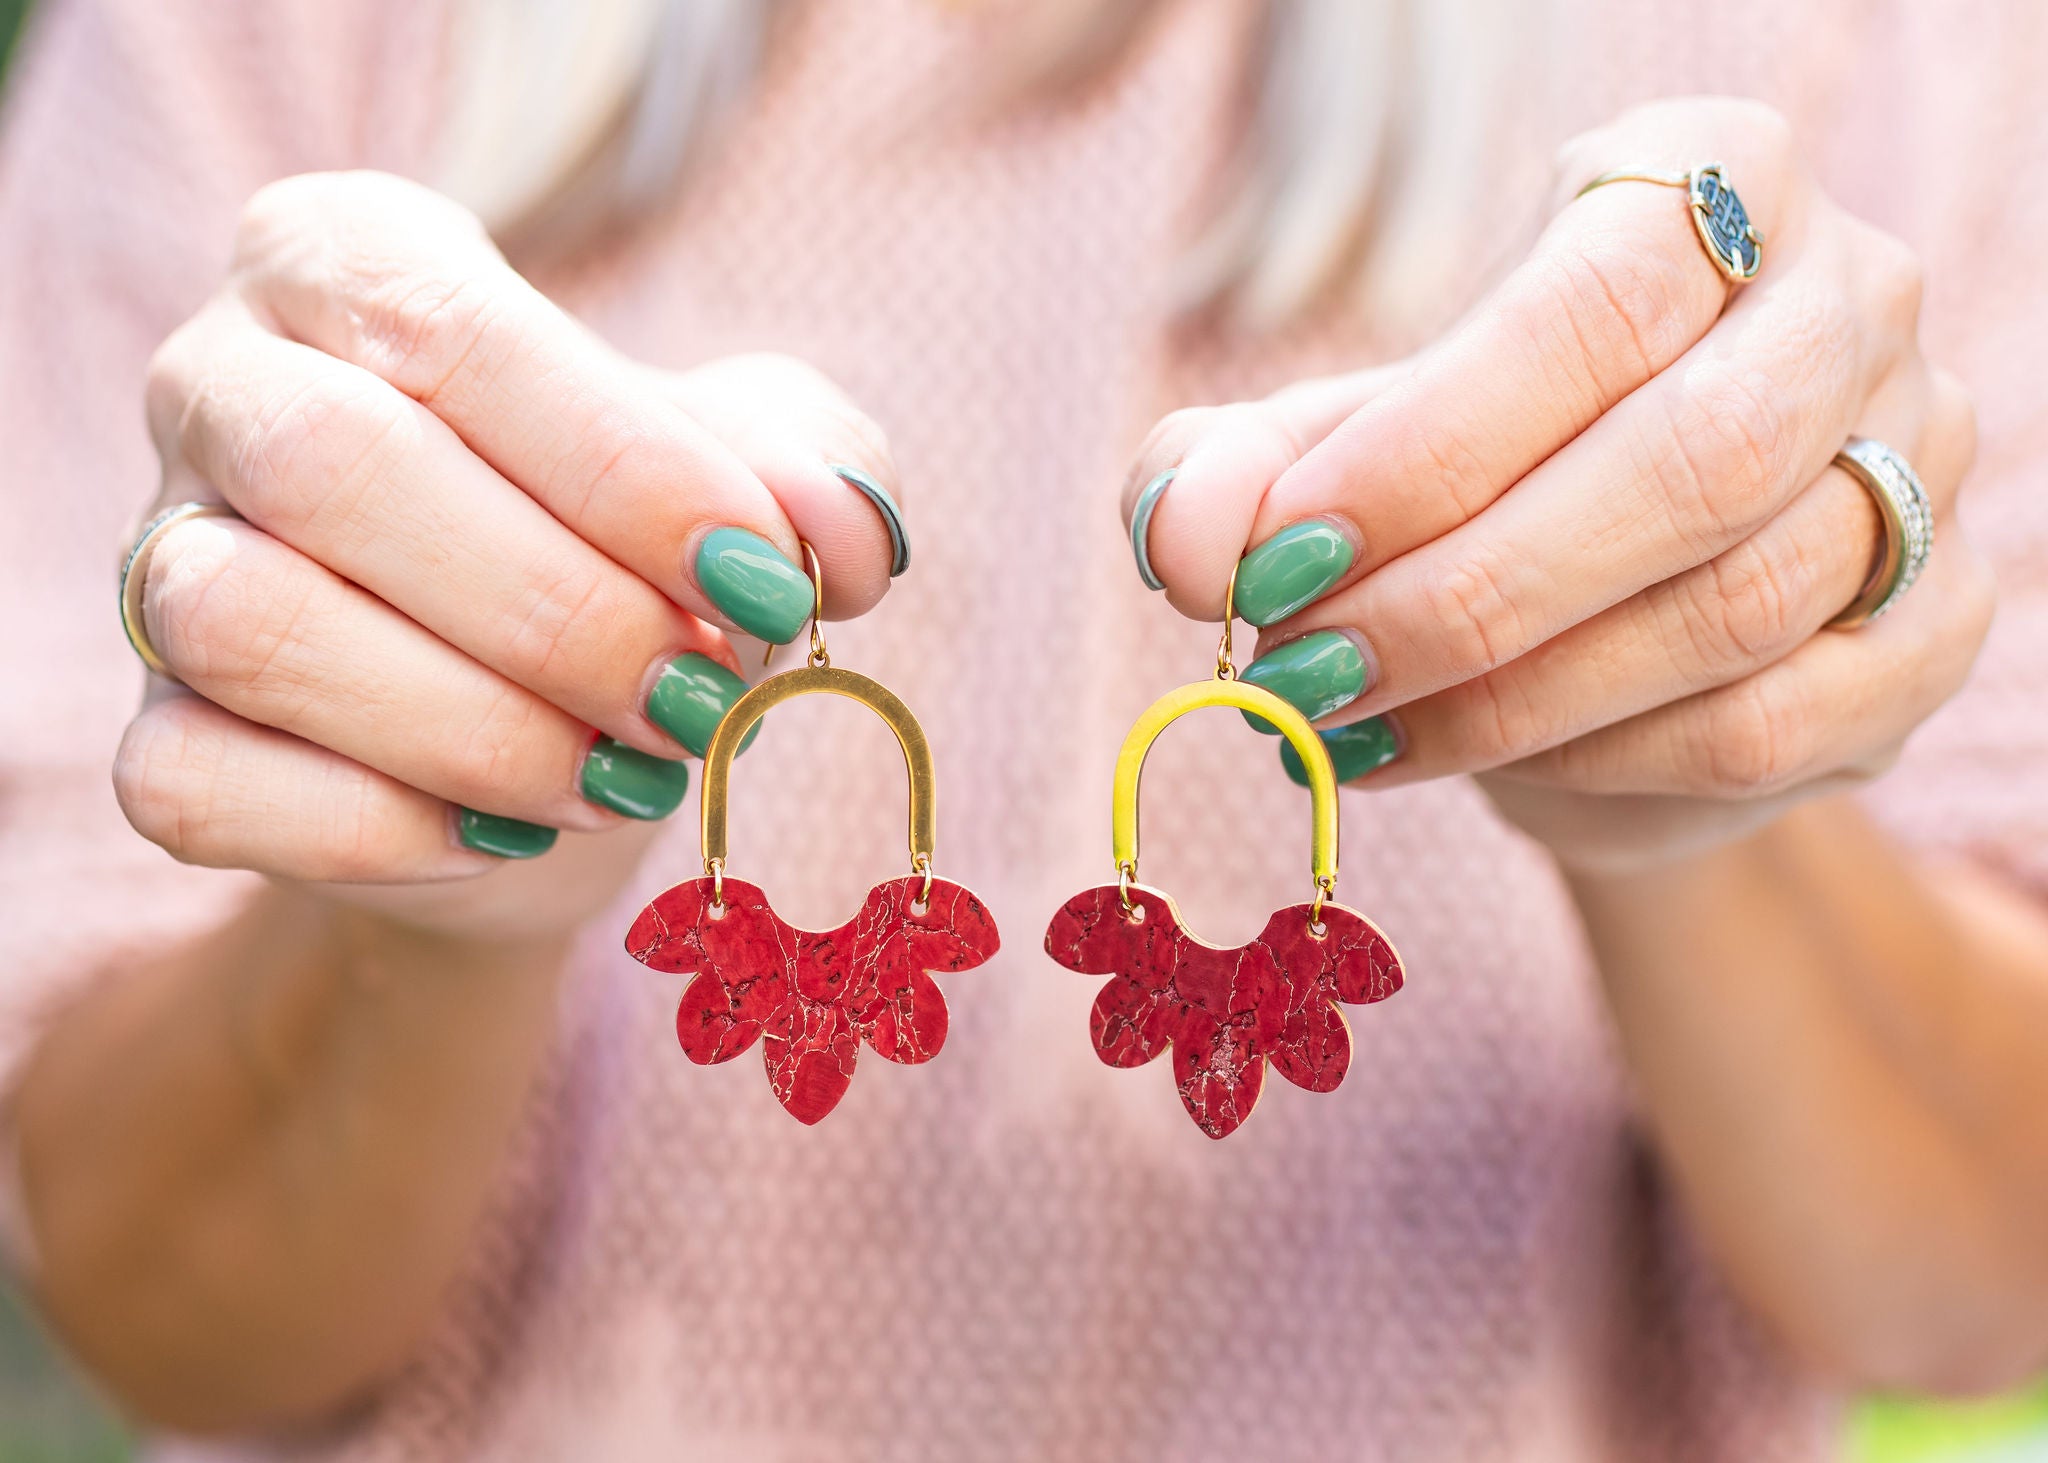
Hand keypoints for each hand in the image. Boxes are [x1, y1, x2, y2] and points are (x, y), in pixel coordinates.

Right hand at [118, 172, 902, 939]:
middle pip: (336, 467)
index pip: (456, 327)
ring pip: (250, 623)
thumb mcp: (751, 469)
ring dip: (477, 728)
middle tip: (700, 700)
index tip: (763, 584)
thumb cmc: (638, 551)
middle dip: (560, 613)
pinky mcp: (154, 728)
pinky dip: (381, 829)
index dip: (621, 469)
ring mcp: (163, 557)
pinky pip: (199, 781)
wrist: (548, 735)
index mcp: (352, 258)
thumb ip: (813, 464)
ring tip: (626, 778)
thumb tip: (841, 534)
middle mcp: (224, 383)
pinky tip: (507, 833)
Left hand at [1124, 98, 1991, 872]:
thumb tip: (1178, 536)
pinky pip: (1774, 721)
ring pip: (1738, 603)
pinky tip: (1479, 761)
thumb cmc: (1475, 481)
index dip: (1427, 446)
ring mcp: (1921, 463)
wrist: (1617, 606)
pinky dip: (1602, 762)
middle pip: (1691, 458)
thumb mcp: (1340, 449)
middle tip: (1303, 676)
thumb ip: (1238, 469)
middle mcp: (1853, 300)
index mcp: (1716, 181)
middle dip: (1466, 594)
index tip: (1276, 563)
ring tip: (1354, 729)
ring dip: (1516, 695)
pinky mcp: (1935, 626)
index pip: (1596, 295)